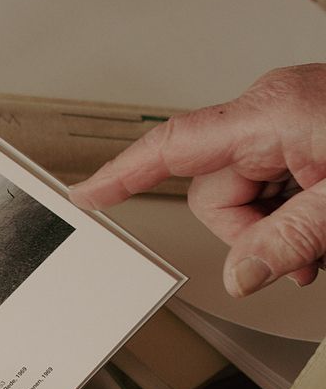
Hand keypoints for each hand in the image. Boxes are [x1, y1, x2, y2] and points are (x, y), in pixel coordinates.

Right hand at [70, 64, 325, 296]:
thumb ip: (289, 238)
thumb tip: (240, 275)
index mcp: (269, 114)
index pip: (171, 146)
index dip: (121, 174)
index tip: (85, 195)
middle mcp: (270, 113)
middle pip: (213, 193)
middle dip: (249, 230)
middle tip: (301, 252)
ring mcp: (285, 123)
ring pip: (241, 197)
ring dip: (274, 227)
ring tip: (320, 238)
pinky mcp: (301, 134)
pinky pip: (269, 186)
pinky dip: (288, 215)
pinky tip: (318, 223)